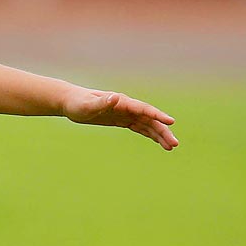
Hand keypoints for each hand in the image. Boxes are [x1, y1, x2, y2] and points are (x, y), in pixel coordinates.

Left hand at [63, 89, 177, 149]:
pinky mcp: (122, 120)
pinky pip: (140, 128)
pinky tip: (159, 142)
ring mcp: (125, 113)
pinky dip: (150, 134)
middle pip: (150, 119)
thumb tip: (116, 97)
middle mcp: (127, 107)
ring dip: (159, 135)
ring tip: (171, 147)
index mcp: (122, 102)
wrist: (71, 102)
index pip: (144, 109)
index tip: (171, 122)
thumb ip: (102, 102)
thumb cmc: (77, 103)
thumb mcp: (87, 106)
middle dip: (163, 131)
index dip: (157, 115)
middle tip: (174, 144)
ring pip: (147, 125)